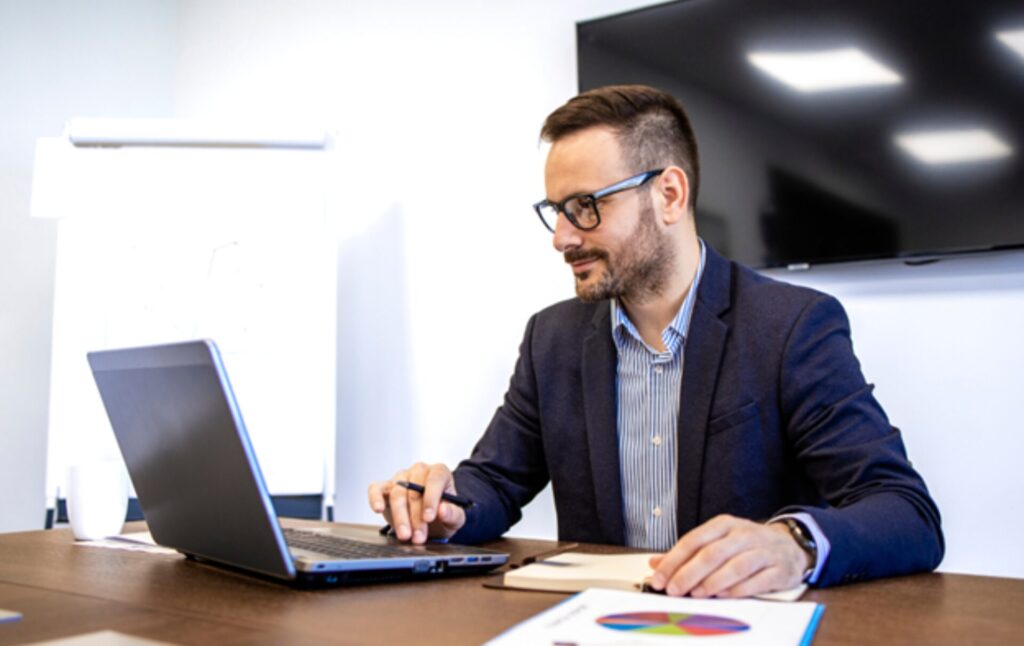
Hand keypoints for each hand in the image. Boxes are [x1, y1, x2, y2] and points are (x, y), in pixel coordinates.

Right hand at [367, 462, 465, 543]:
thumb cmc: (443, 514)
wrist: (431, 520)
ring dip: (400, 517)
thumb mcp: (456, 517)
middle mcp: (419, 471)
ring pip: (397, 494)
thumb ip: (453, 514)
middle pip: (414, 491)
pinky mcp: (385, 487)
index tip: (429, 517)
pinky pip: (376, 489)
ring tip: (405, 535)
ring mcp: (401, 478)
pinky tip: (378, 509)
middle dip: (415, 517)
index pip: (435, 480)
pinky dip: (375, 498)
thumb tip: (443, 510)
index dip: (431, 499)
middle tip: (418, 537)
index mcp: (439, 472)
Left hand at [646, 514, 809, 597]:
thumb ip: (687, 553)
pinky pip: (757, 580)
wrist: (790, 546)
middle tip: (674, 589)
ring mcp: (762, 551)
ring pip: (735, 566)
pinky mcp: (778, 569)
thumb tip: (656, 563)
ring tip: (696, 594)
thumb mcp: (717, 541)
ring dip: (713, 582)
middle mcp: (743, 534)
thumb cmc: (747, 545)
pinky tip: (725, 595)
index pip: (693, 540)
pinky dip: (739, 589)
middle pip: (712, 553)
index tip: (659, 578)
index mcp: (724, 525)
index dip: (673, 560)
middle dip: (689, 573)